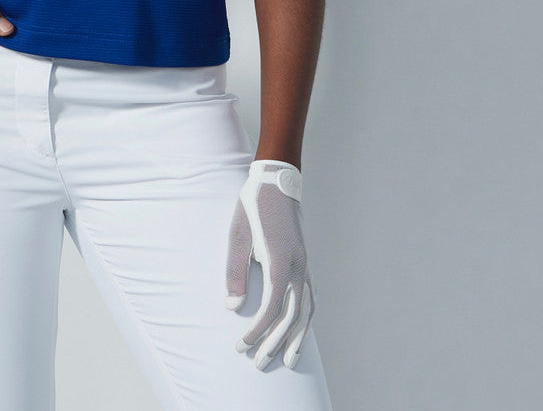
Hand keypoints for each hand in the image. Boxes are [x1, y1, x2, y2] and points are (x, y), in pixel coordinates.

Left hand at [225, 159, 314, 370]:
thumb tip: (233, 308)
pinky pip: (310, 297)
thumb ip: (235, 271)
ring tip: (290, 361)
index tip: (241, 345)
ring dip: (296, 337)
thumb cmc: (252, 206)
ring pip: (306, 310)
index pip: (271, 306)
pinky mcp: (305, 261)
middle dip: (275, 342)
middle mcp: (297, 265)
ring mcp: (305, 264)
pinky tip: (300, 331)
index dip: (257, 330)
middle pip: (291, 315)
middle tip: (258, 363)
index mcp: (279, 259)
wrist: (276, 179)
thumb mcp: (237, 235)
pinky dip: (306, 319)